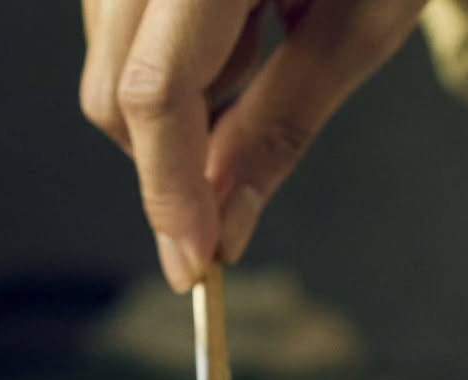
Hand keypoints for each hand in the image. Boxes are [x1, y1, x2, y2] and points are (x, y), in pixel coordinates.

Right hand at [80, 0, 426, 290]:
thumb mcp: (360, 25)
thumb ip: (280, 129)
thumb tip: (224, 234)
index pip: (158, 89)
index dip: (170, 189)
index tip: (193, 266)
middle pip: (114, 87)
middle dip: (174, 152)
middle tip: (248, 140)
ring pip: (106, 64)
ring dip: (179, 96)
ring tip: (263, 36)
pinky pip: (114, 28)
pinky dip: (172, 57)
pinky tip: (236, 17)